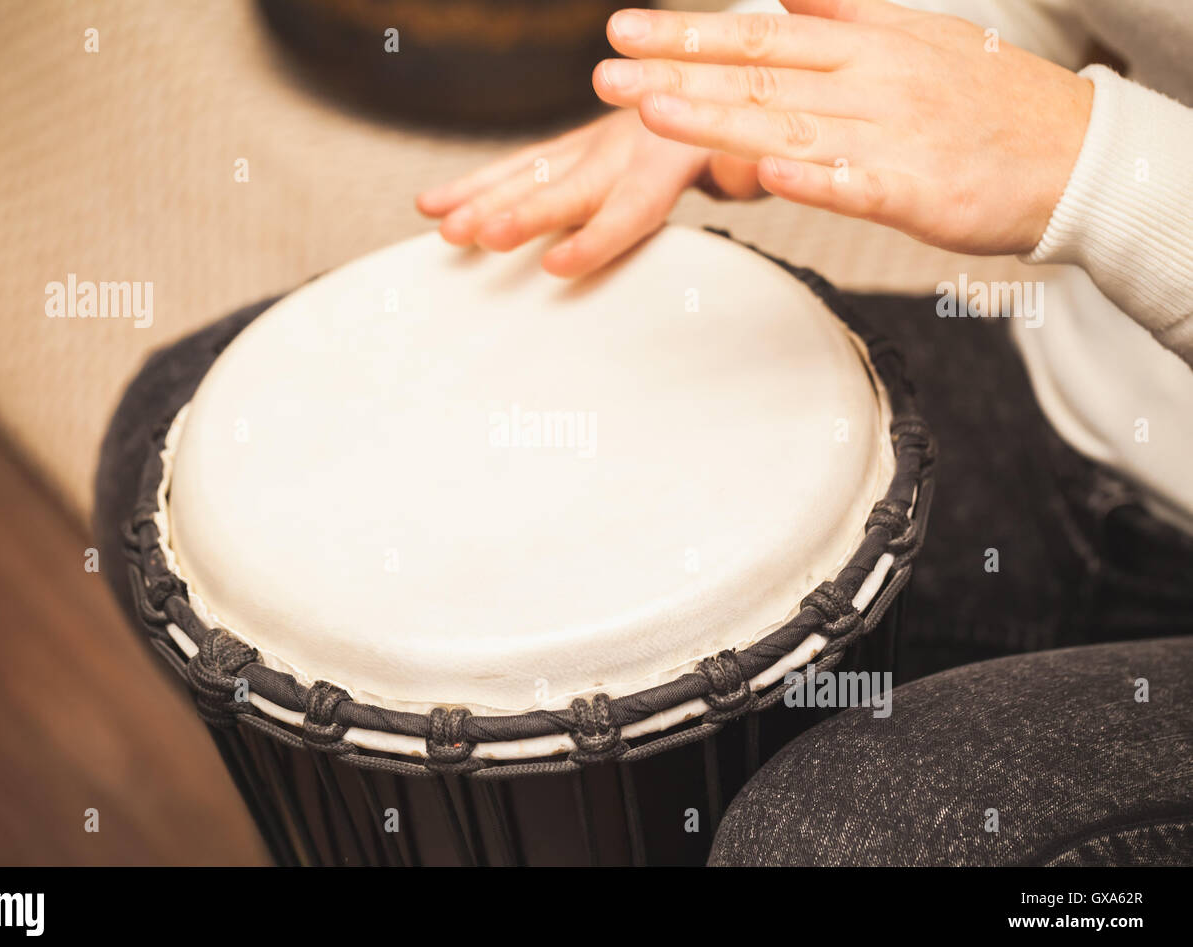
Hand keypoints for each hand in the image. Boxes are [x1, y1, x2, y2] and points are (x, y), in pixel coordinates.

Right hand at [416, 108, 765, 276]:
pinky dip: (472, 185)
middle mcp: (621, 146)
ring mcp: (591, 146)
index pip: (629, 205)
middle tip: (479, 236)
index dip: (593, 238)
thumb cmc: (743, 135)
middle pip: (565, 188)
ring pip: (530, 174)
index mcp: (670, 157)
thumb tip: (743, 171)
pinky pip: (517, 166)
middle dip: (521, 213)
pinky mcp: (571, 149)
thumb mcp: (758, 152)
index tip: (556, 266)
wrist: (721, 79)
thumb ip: (747, 170)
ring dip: (484, 201)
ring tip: (444, 228)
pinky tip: (430, 207)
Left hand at [595, 0, 1092, 255]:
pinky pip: (855, 184)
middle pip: (760, 75)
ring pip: (790, 125)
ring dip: (717, 120)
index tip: (625, 31)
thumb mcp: (919, 38)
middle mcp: (872, 81)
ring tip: (651, 112)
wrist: (1075, 156)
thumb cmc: (989, 104)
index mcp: (866, 45)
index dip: (689, 32)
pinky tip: (759, 174)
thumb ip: (847, 15)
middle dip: (677, 72)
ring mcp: (893, 135)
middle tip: (607, 72)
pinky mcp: (917, 191)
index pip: (761, 33)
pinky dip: (808, 178)